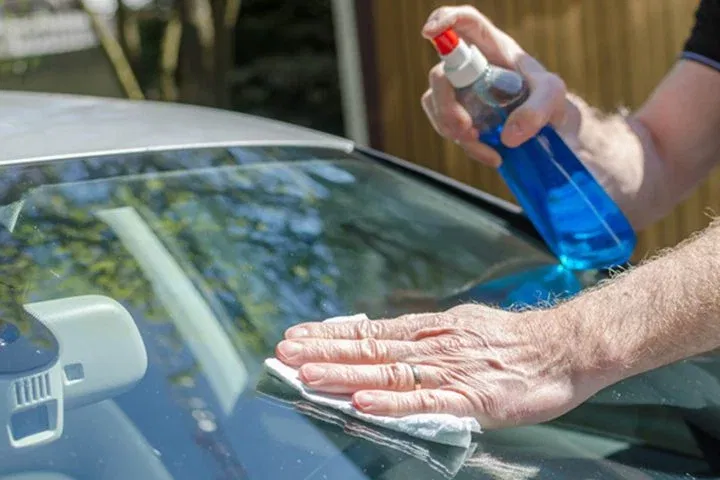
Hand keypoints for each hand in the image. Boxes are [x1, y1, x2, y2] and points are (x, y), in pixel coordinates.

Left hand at [276, 305, 604, 428]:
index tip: (298, 334)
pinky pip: (425, 402)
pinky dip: (392, 403)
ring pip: (387, 372)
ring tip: (306, 374)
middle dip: (323, 351)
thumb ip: (426, 338)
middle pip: (369, 349)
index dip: (332, 334)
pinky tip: (363, 404)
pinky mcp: (471, 398)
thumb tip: (391, 342)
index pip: (370, 331)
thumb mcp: (462, 327)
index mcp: (429, 330)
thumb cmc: (513, 342)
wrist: (563, 347)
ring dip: (344, 373)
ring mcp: (449, 371)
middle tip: (284, 351)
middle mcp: (431, 346)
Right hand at [421, 5, 568, 166]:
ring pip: (434, 103)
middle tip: (465, 128)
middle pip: (440, 74)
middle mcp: (472, 69)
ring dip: (450, 127)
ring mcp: (462, 95)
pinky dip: (467, 146)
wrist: (553, 133)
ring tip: (481, 143)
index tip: (430, 32)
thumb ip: (537, 110)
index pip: (466, 24)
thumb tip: (508, 135)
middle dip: (445, 103)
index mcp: (494, 49)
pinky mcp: (462, 119)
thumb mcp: (554, 97)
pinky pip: (448, 128)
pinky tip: (492, 155)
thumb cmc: (552, 102)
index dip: (445, 20)